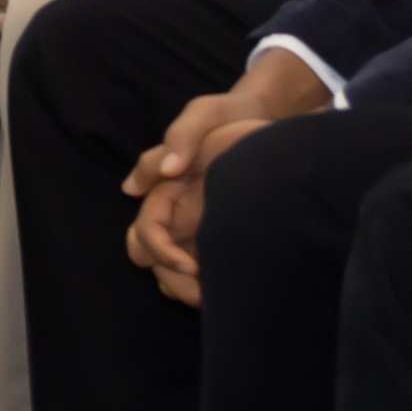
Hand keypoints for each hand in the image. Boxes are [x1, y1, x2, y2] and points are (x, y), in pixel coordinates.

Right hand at [118, 46, 329, 303]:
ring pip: (169, 270)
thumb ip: (183, 137)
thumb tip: (169, 170)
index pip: (144, 232)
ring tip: (222, 296)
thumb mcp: (206, 114)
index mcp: (162, 188)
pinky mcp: (215, 231)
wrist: (267, 119)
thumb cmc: (230, 114)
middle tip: (205, 293)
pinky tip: (234, 288)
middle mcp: (171, 209)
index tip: (193, 267)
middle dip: (171, 280)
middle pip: (148, 257)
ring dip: (186, 288)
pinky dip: (208, 283)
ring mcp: (192, 223)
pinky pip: (199, 268)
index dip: (161, 252)